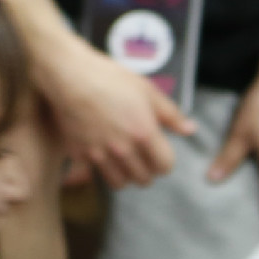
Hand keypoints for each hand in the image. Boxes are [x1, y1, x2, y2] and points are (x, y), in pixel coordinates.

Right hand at [41, 37, 194, 188]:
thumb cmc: (109, 78)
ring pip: (120, 184)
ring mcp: (100, 154)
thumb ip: (171, 114)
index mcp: (143, 133)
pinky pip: (96, 175)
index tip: (159, 153)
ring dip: (126, 175)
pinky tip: (104, 156)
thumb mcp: (146, 90)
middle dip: (147, 170)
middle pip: (144, 179)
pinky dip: (102, 170)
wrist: (68, 74)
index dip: (165, 162)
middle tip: (142, 158)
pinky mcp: (80, 154)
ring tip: (125, 161)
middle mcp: (123, 149)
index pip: (165, 167)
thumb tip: (190, 129)